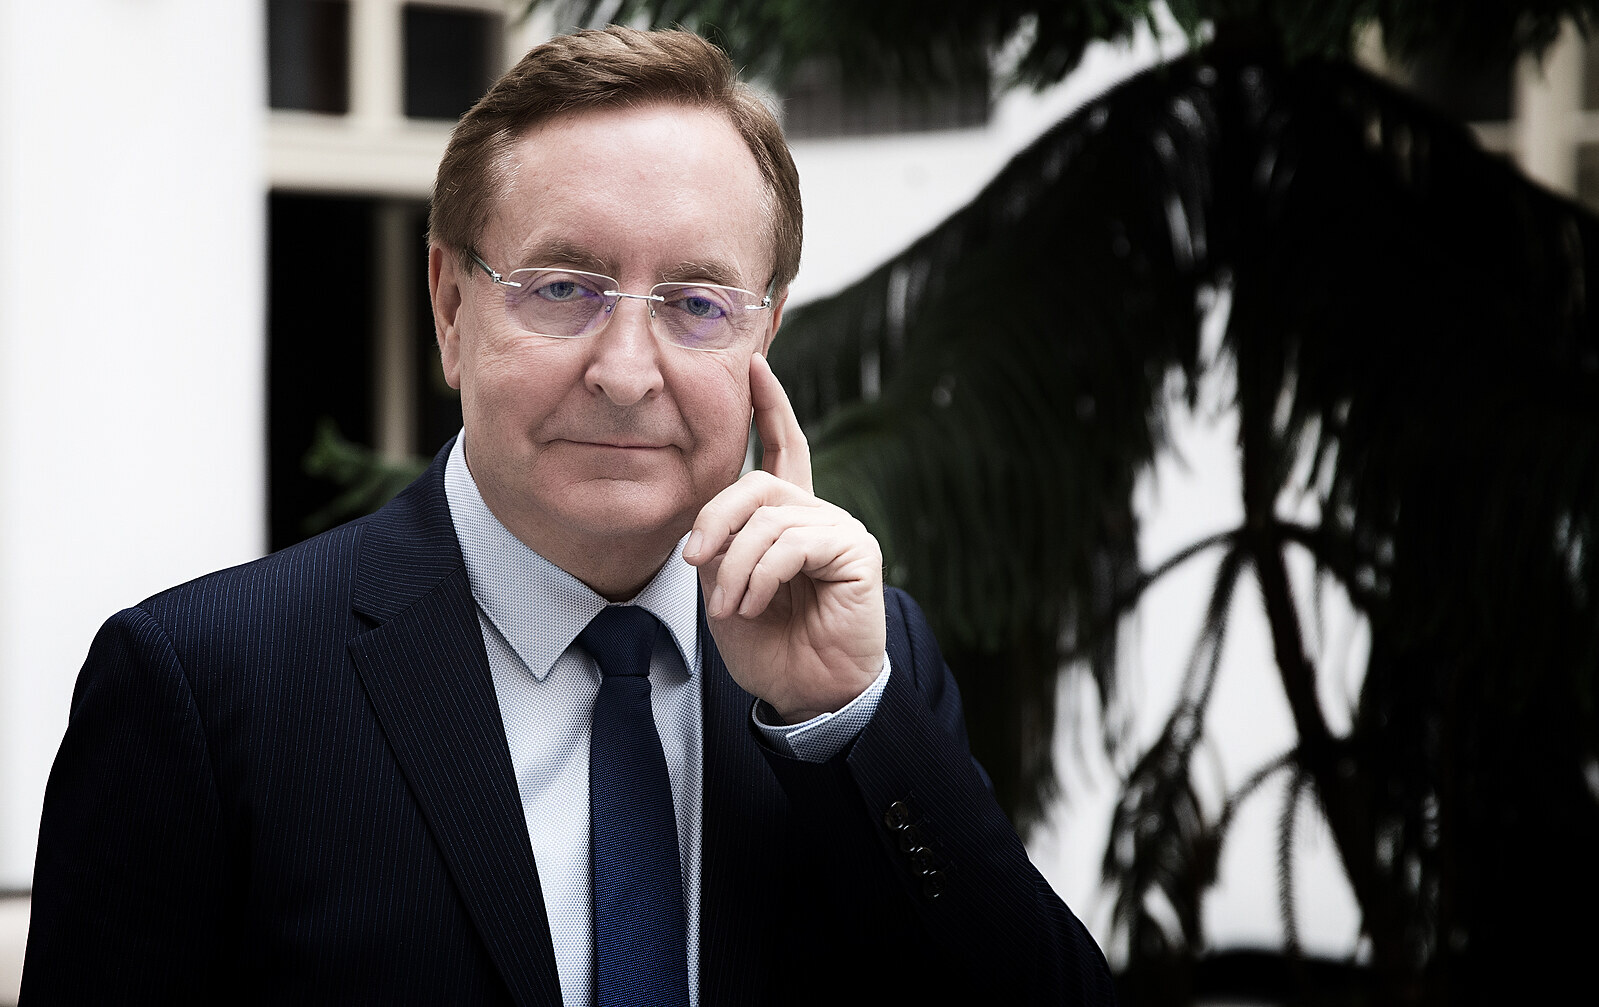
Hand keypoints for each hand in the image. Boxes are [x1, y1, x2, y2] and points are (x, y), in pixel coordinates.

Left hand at [683, 353, 885, 722]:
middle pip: (757, 482)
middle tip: (693, 559)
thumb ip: (721, 543)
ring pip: (769, 517)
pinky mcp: (856, 551)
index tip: (755, 364)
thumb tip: (711, 522)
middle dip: (715, 518)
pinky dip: (762, 575)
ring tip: (728, 605)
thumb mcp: (725, 587)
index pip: (782, 447)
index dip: (769, 406)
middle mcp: (817, 514)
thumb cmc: (768, 646)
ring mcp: (839, 529)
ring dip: (735, 566)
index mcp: (788, 517)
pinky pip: (793, 543)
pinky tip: (755, 604)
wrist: (808, 693)